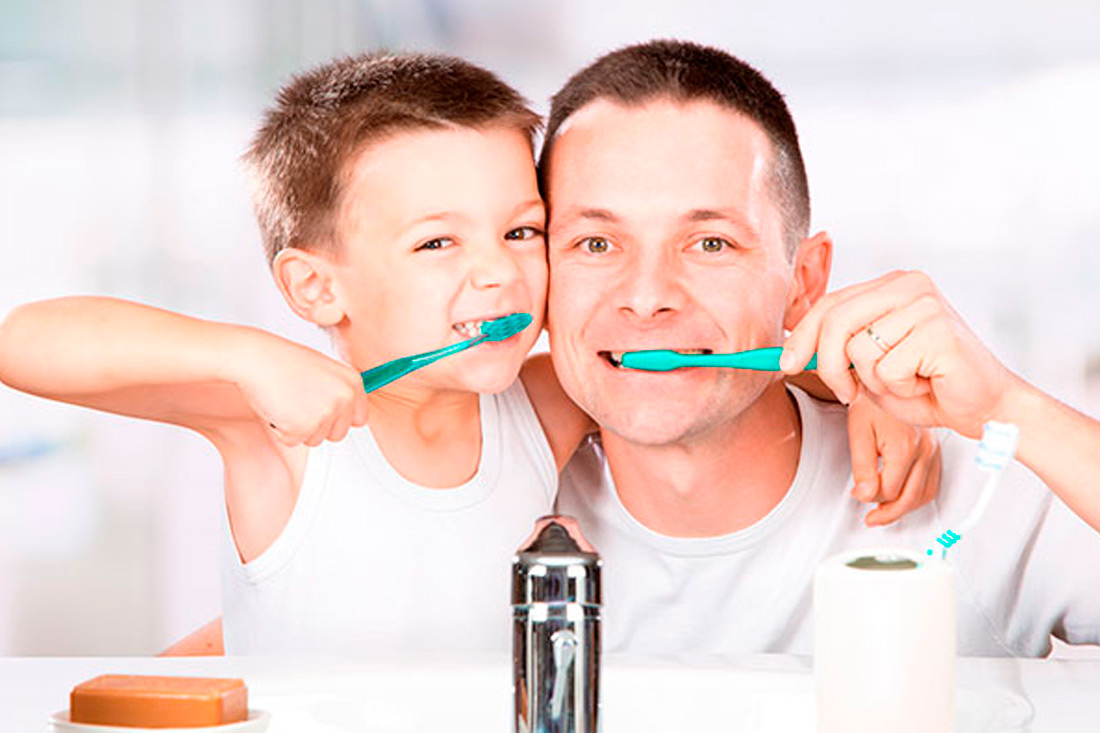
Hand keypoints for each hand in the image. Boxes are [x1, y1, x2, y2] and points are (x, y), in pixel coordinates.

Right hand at [233, 330, 368, 446]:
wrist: (257, 359)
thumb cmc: (283, 361)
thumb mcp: (323, 370)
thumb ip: (337, 391)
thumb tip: (345, 412)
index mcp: (353, 382)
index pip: (360, 417)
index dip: (341, 419)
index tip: (327, 413)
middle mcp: (344, 398)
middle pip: (338, 434)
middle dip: (319, 426)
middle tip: (299, 404)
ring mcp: (325, 414)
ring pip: (315, 439)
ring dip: (299, 427)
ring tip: (287, 401)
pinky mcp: (302, 428)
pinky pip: (292, 441)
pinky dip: (281, 430)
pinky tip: (277, 407)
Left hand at [781, 270, 1020, 438]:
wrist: (983, 407)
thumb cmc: (927, 386)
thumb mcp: (870, 363)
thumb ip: (837, 347)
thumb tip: (787, 349)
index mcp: (892, 285)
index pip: (830, 303)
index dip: (802, 335)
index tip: (786, 362)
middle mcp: (909, 286)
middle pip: (836, 319)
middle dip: (828, 364)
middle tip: (846, 392)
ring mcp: (926, 304)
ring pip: (859, 349)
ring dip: (874, 382)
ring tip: (904, 383)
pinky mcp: (939, 330)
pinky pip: (887, 368)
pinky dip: (899, 389)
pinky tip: (924, 384)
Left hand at [847, 387, 941, 525]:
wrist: (887, 380)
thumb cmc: (870, 401)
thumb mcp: (858, 433)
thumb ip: (861, 467)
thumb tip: (864, 495)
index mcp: (904, 448)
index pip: (889, 491)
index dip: (870, 497)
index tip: (857, 493)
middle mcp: (924, 451)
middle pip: (911, 498)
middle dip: (889, 513)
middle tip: (872, 519)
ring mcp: (933, 450)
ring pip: (925, 493)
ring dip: (905, 508)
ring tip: (885, 513)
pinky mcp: (935, 448)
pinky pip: (933, 481)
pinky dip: (919, 495)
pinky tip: (904, 497)